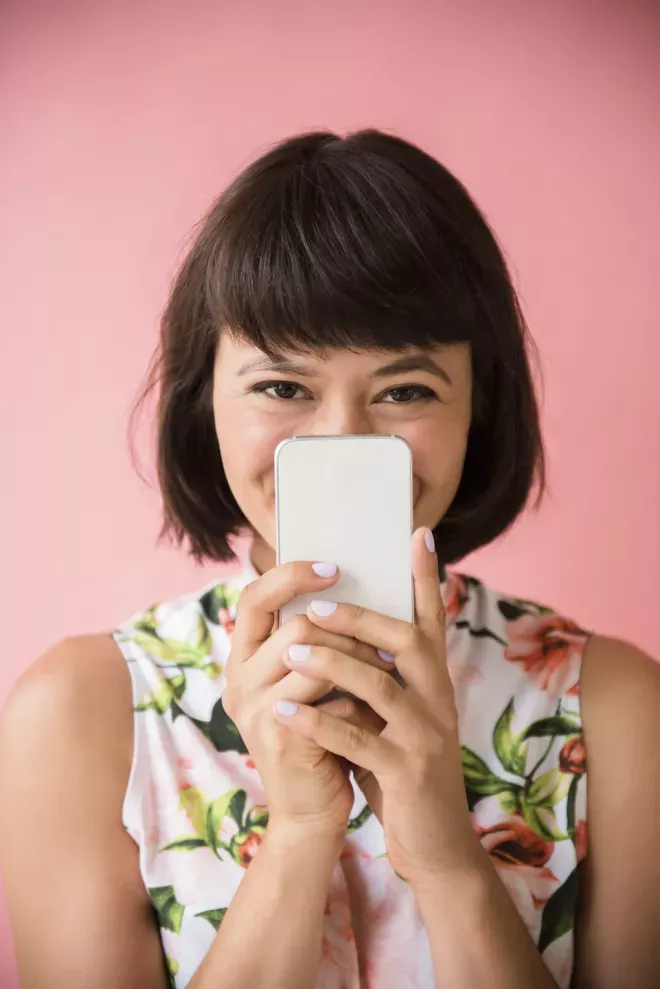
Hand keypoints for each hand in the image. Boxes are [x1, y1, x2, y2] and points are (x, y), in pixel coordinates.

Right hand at [223, 561, 397, 836]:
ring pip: (319, 658)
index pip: (253, 597)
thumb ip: (319, 643)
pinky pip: (334, 700)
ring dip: (362, 661)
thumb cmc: (320, 739)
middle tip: (384, 638)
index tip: (334, 566)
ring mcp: (255, 710)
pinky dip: (362, 704)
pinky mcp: (282, 737)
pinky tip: (377, 714)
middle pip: (297, 624)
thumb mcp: (311, 685)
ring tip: (388, 665)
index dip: (290, 575)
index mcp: (243, 660)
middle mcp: (239, 680)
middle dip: (349, 627)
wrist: (311, 811)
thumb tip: (360, 586)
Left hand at [273, 528, 481, 886]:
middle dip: (358, 618)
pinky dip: (319, 724)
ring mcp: (425, 736)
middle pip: (405, 640)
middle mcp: (437, 700)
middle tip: (314, 605)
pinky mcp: (406, 772)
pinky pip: (357, 740)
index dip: (427, 576)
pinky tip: (285, 713)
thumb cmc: (403, 767)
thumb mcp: (399, 716)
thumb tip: (338, 629)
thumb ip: (381, 676)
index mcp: (434, 681)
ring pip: (378, 687)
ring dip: (332, 665)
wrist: (435, 842)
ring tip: (292, 650)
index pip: (432, 618)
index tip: (418, 533)